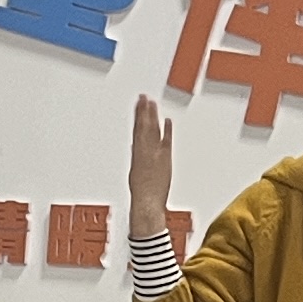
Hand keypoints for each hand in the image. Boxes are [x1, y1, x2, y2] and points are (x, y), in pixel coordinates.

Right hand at [129, 92, 175, 228]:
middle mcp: (145, 152)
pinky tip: (167, 121)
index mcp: (136, 154)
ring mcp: (155, 154)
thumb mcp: (136, 172)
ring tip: (152, 103)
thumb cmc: (141, 193)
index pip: (136, 129)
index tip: (139, 103)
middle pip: (144, 126)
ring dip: (152, 116)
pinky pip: (165, 142)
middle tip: (144, 97)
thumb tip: (139, 148)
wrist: (147, 204)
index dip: (138, 115)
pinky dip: (166, 131)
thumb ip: (139, 157)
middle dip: (144, 111)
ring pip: (152, 131)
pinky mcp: (163, 160)